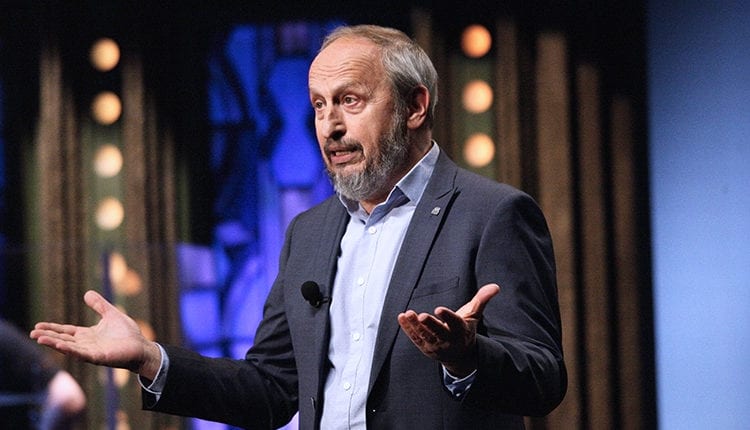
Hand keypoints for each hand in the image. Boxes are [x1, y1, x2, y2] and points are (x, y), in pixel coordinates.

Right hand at [30, 290, 161, 379]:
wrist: (141, 346)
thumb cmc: (128, 333)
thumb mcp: (111, 314)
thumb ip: (99, 305)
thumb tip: (86, 293)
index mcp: (87, 335)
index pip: (66, 331)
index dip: (52, 329)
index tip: (37, 325)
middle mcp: (86, 344)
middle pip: (63, 339)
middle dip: (48, 336)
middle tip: (32, 333)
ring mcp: (91, 351)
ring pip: (68, 347)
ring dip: (54, 343)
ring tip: (39, 339)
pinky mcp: (98, 357)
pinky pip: (81, 353)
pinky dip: (69, 349)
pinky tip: (59, 345)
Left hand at [397, 283, 499, 376]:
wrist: (460, 355)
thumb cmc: (465, 330)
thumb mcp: (474, 315)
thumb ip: (482, 300)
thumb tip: (495, 286)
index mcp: (460, 330)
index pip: (454, 323)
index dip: (447, 316)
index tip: (439, 309)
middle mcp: (448, 339)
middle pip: (438, 332)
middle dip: (430, 324)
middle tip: (422, 316)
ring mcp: (435, 345)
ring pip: (424, 335)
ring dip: (415, 325)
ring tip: (408, 314)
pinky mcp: (425, 347)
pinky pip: (415, 338)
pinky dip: (407, 328)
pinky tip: (402, 317)